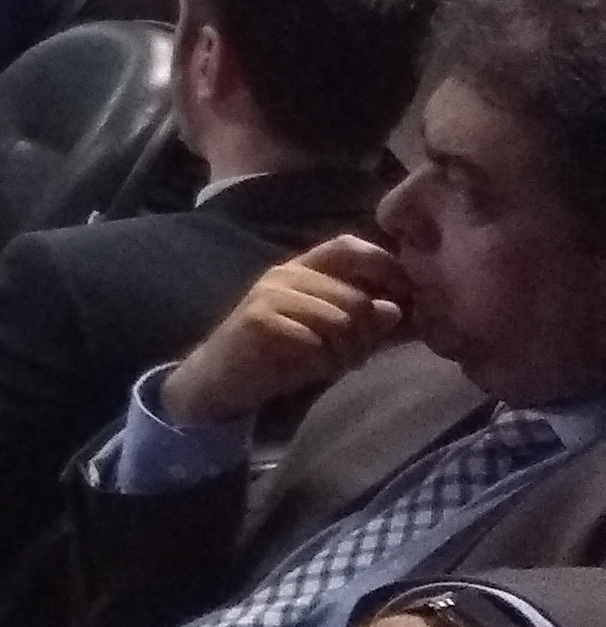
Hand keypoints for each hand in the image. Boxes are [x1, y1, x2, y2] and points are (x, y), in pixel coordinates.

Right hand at [163, 234, 408, 427]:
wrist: (220, 379)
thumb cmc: (280, 354)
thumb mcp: (329, 335)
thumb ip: (363, 321)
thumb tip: (396, 310)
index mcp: (304, 268)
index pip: (349, 247)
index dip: (384, 267)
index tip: (406, 299)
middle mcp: (286, 273)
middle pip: (356, 297)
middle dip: (367, 336)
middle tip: (355, 358)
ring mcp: (270, 294)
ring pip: (341, 320)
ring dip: (345, 352)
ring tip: (331, 365)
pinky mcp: (259, 320)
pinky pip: (316, 341)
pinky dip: (321, 362)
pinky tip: (308, 369)